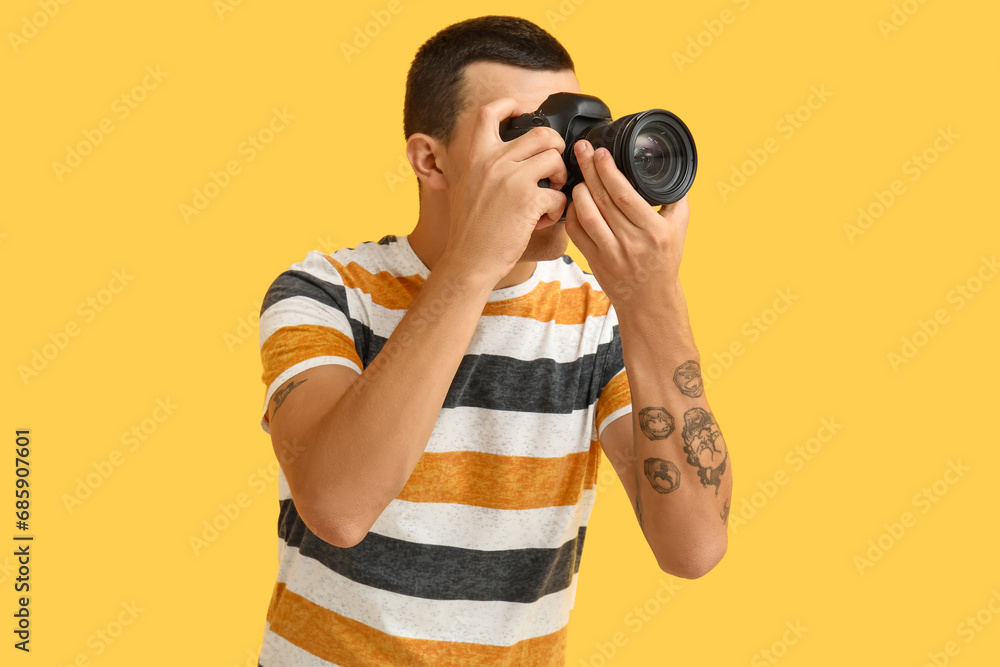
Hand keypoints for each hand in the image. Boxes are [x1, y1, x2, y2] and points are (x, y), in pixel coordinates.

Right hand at [439, 97, 568, 283]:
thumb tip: (499, 154)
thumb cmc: (470, 230)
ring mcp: (511, 179)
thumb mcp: (465, 187)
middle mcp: (493, 161)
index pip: (489, 113)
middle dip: (556, 147)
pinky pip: (558, 194)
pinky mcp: (528, 200)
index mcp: (476, 156)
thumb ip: (481, 167)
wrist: (468, 260)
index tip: (521, 111)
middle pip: (541, 134)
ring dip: (561, 177)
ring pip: (555, 159)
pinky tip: (544, 220)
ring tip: (552, 194)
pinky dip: (557, 208)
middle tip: (554, 166)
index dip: (509, 105)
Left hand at [563, 139, 690, 304]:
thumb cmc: (664, 262)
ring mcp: (610, 252)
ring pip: (586, 215)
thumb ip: (677, 200)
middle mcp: (631, 241)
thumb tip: (674, 169)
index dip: (608, 171)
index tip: (601, 152)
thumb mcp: (680, 230)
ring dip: (579, 191)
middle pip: (602, 199)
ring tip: (579, 174)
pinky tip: (575, 200)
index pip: (625, 194)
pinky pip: (576, 232)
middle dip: (590, 170)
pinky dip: (572, 213)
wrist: (649, 300)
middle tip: (582, 150)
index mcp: (653, 230)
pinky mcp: (594, 260)